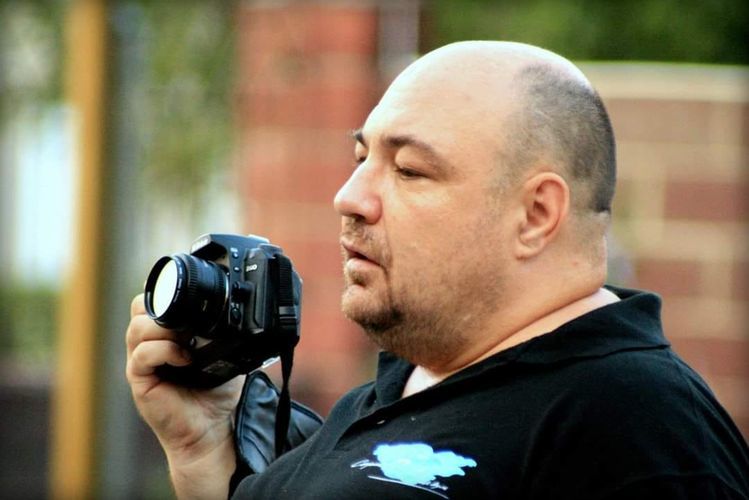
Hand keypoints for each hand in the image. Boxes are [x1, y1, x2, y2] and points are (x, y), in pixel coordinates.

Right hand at [126, 294, 242, 498]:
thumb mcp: (224, 352)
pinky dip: (164, 351)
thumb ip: (222, 330)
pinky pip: (142, 355)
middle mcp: (148, 343)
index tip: (190, 295)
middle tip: (188, 320)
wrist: (211, 428)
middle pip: (139, 307)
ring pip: (137, 328)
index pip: (152, 300)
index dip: (165, 291)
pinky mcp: (139, 380)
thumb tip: (237, 308)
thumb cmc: (216, 391)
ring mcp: (140, 361)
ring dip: (165, 329)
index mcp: (164, 333)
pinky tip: (185, 359)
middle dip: (162, 306)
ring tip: (188, 341)